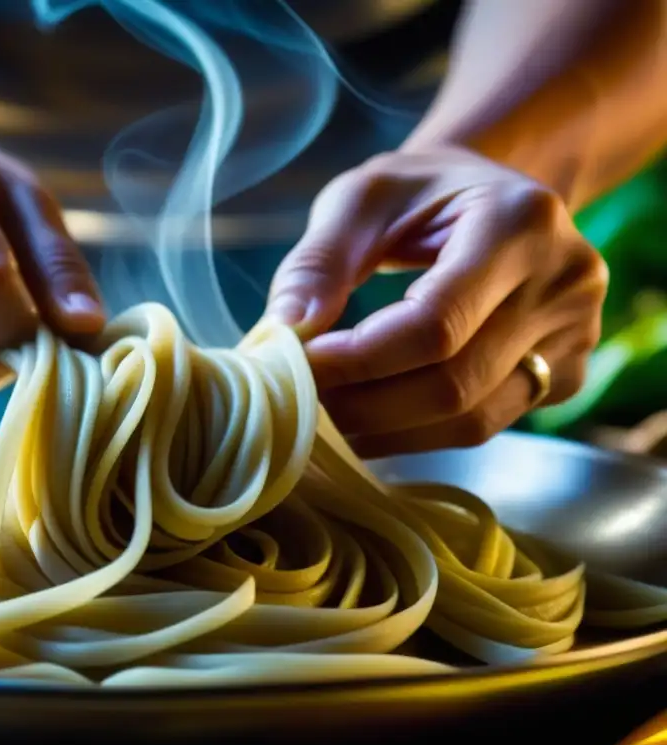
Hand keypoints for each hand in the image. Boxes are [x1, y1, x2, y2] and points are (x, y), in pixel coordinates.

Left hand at [266, 146, 607, 457]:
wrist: (490, 194)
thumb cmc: (420, 192)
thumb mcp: (361, 198)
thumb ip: (319, 260)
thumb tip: (284, 329)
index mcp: (521, 223)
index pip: (436, 324)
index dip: (360, 360)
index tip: (298, 366)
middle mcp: (565, 283)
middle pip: (456, 383)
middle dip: (366, 406)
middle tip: (303, 405)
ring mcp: (576, 336)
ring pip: (474, 419)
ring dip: (387, 433)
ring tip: (328, 419)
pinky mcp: (566, 374)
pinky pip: (486, 424)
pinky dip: (419, 435)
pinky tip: (372, 423)